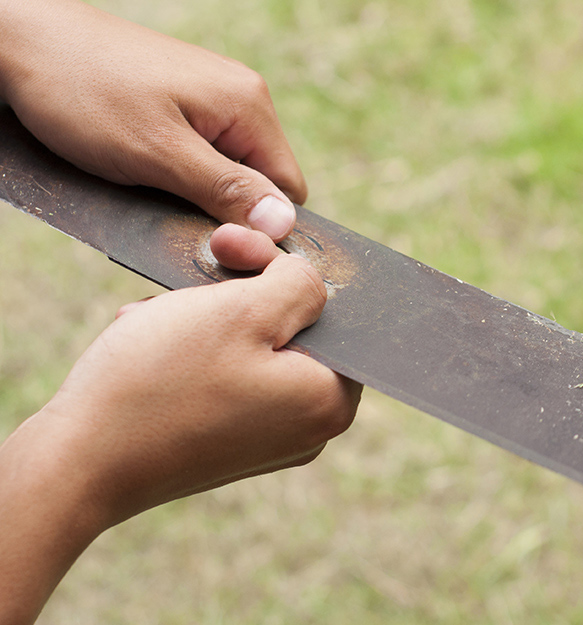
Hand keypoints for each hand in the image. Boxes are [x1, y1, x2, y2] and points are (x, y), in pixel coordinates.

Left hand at [0, 0, 303, 240]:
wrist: (19, 39)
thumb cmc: (83, 90)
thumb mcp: (158, 153)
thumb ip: (225, 189)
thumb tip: (282, 225)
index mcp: (249, 105)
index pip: (288, 190)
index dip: (259, 225)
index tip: (216, 239)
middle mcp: (239, 98)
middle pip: (257, 182)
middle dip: (221, 209)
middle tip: (171, 214)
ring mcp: (209, 98)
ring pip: (225, 172)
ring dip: (193, 193)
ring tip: (147, 188)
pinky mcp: (180, 102)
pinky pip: (198, 154)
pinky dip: (174, 173)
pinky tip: (139, 170)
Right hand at [0, 226, 360, 623]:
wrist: (75, 464)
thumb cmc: (160, 384)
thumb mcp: (241, 309)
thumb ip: (298, 284)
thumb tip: (313, 282)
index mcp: (330, 401)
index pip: (335, 311)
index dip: (286, 271)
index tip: (237, 251)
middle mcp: (311, 428)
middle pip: (293, 328)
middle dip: (239, 292)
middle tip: (192, 278)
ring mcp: (269, 442)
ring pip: (252, 346)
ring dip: (207, 317)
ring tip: (159, 315)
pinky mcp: (227, 445)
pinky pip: (225, 377)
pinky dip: (191, 351)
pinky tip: (152, 341)